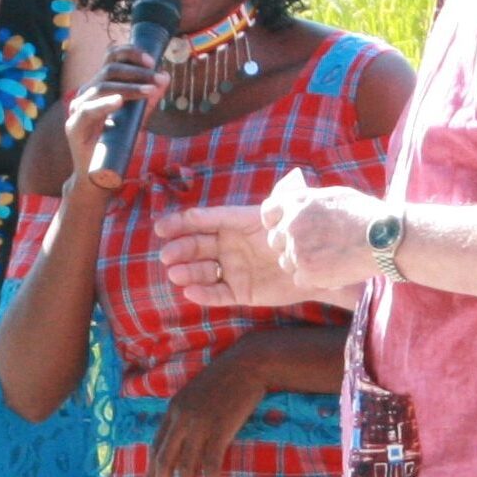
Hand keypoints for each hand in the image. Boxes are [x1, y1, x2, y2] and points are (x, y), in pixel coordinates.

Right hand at [62, 44, 167, 181]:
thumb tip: (165, 77)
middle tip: (157, 77)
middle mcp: (87, 93)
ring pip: (101, 86)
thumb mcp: (137, 120)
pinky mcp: (74, 126)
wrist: (99, 176)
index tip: (152, 61)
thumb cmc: (116, 146)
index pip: (111, 58)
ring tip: (149, 91)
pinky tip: (119, 102)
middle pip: (108, 68)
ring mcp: (78, 108)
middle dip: (136, 70)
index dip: (130, 54)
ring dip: (129, 87)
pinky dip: (105, 104)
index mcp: (99, 87)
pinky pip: (88, 110)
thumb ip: (147, 100)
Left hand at [145, 346, 266, 476]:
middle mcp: (181, 419)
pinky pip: (210, 466)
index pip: (154, 449)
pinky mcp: (220, 431)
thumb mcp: (197, 394)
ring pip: (185, 469)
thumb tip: (185, 440)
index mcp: (172, 410)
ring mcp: (199, 425)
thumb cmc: (227, 379)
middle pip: (163, 462)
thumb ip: (187, 415)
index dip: (149, 474)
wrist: (248, 363)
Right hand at [155, 202, 302, 307]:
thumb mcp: (287, 216)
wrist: (315, 268)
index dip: (183, 222)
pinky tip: (191, 292)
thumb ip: (281, 200)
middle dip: (180, 249)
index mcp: (237, 223)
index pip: (206, 219)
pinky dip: (204, 294)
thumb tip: (285, 182)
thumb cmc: (298, 237)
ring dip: (188, 272)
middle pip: (199, 245)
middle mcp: (230, 246)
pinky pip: (218, 294)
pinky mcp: (240, 292)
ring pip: (204, 271)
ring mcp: (233, 269)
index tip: (162, 227)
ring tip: (176, 274)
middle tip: (167, 255)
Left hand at [261, 170, 380, 291]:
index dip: (275, 222)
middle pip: (275, 241)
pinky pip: (299, 279)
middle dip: (289, 246)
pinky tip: (332, 271)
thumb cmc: (365, 215)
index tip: (284, 229)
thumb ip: (309, 202)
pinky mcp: (306, 271)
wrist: (384, 237)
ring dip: (302, 264)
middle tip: (314, 249)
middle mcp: (292, 224)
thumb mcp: (333, 196)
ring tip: (328, 260)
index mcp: (297, 202)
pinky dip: (313, 280)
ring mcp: (297, 249)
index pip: (268, 212)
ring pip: (286, 263)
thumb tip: (296, 204)